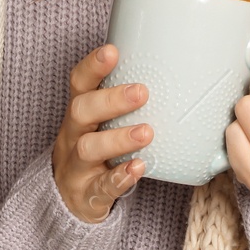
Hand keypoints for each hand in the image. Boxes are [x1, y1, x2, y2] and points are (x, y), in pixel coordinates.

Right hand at [51, 44, 151, 222]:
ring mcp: (77, 166)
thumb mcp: (101, 123)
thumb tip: (179, 74)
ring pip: (88, 148)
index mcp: (79, 112)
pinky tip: (138, 168)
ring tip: (146, 132)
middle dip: (110, 100)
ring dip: (118, 138)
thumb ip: (126, 102)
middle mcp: (73, 135)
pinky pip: (100, 187)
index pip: (79, 82)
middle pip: (81, 111)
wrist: (70, 198)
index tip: (112, 51)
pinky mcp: (87, 194)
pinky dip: (119, 178)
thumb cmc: (96, 149)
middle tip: (141, 92)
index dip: (92, 66)